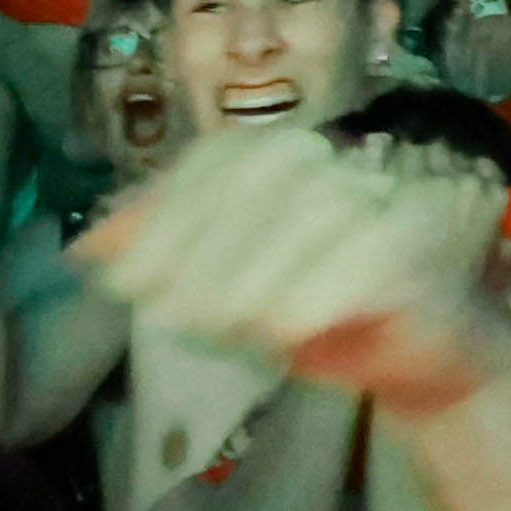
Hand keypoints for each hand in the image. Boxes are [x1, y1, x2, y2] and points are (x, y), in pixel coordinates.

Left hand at [73, 129, 510, 417]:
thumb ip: (162, 255)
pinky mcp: (420, 239)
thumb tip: (86, 247)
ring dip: (254, 277)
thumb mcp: (223, 285)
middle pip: (258, 175)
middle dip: (200, 249)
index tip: (122, 283)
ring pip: (311, 210)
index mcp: (280, 152)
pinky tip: (278, 336)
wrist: (424, 359)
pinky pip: (364, 255)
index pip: (216, 158)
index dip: (163, 216)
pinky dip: (314, 296)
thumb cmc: (315, 311)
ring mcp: (383, 191)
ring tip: (221, 330)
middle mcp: (334, 156)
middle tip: (168, 317)